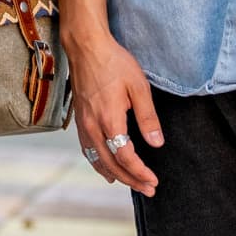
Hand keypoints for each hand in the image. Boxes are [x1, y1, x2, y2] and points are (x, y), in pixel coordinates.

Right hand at [65, 27, 163, 194]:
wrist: (86, 47)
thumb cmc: (114, 63)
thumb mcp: (139, 87)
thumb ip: (148, 117)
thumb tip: (156, 144)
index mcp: (109, 120)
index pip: (125, 157)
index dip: (140, 172)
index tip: (154, 181)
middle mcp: (93, 126)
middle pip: (111, 164)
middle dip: (131, 179)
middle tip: (148, 189)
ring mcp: (83, 124)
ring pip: (97, 160)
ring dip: (115, 175)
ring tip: (131, 184)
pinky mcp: (79, 120)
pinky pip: (87, 150)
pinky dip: (98, 164)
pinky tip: (106, 169)